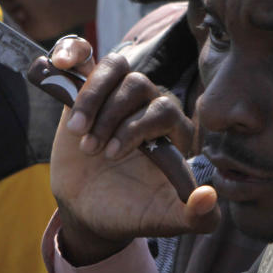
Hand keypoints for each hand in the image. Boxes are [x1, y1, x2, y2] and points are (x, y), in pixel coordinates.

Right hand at [48, 38, 218, 264]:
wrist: (88, 210)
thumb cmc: (130, 212)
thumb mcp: (162, 220)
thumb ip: (195, 217)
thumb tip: (210, 197)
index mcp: (174, 132)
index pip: (165, 109)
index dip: (137, 126)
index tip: (112, 155)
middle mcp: (149, 107)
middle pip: (138, 85)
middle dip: (111, 117)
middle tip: (92, 150)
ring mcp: (118, 96)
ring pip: (115, 68)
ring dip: (93, 96)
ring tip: (76, 129)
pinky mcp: (87, 91)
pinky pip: (86, 57)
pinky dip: (74, 52)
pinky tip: (62, 63)